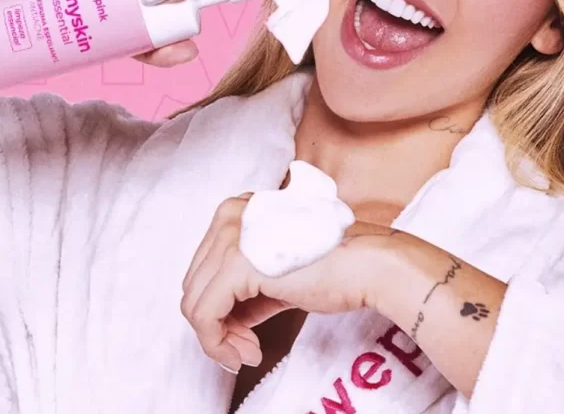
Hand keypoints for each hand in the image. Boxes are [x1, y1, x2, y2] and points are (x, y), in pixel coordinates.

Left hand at [180, 193, 397, 371]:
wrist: (369, 262)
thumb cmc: (339, 264)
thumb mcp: (282, 271)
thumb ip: (251, 287)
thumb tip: (230, 322)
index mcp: (241, 209)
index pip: (207, 265)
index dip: (220, 306)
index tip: (243, 334)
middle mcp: (230, 215)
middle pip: (196, 283)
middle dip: (217, 325)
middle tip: (246, 350)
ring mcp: (230, 237)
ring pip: (194, 302)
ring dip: (217, 339)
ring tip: (247, 354)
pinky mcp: (235, 266)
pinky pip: (204, 316)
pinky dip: (217, 343)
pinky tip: (246, 353)